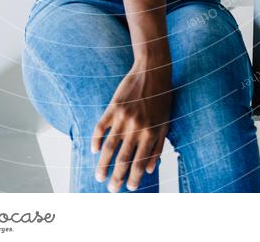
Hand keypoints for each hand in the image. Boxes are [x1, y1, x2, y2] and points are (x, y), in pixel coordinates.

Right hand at [91, 59, 172, 191]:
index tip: (129, 188)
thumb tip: (149, 170)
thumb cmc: (162, 97)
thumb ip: (158, 147)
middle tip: (111, 189)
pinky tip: (93, 150)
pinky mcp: (114, 107)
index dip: (134, 179)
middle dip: (117, 178)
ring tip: (99, 176)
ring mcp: (123, 117)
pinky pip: (101, 127)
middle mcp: (137, 128)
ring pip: (109, 147)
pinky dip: (95, 140)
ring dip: (103, 164)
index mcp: (151, 133)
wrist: (152, 70)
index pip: (140, 163)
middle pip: (123, 159)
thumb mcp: (166, 122)